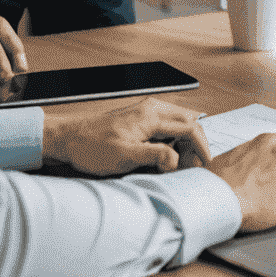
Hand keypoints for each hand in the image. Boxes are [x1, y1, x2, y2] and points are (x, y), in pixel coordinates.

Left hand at [43, 98, 211, 176]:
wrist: (69, 139)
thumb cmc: (92, 147)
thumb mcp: (124, 156)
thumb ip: (154, 156)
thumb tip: (177, 161)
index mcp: (152, 115)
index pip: (190, 127)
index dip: (202, 147)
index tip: (206, 165)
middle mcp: (153, 108)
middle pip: (189, 122)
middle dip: (196, 145)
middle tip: (193, 168)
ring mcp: (147, 112)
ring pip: (179, 124)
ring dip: (185, 144)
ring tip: (181, 166)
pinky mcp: (141, 120)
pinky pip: (167, 127)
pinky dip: (174, 142)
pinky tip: (167, 158)